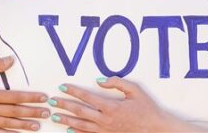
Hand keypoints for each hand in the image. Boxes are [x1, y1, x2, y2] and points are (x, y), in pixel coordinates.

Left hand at [47, 77, 194, 132]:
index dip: (73, 91)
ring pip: (81, 126)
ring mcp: (105, 131)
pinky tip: (68, 131)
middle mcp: (105, 120)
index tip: (63, 86)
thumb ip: (117, 83)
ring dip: (66, 120)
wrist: (156, 130)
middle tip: (51, 101)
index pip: (87, 97)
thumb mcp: (135, 91)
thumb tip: (100, 79)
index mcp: (111, 107)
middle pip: (80, 112)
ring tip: (54, 116)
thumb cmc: (147, 110)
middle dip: (64, 105)